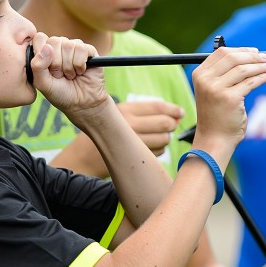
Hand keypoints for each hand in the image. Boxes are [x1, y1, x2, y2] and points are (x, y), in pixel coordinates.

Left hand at [29, 34, 110, 117]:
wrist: (82, 104)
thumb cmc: (60, 93)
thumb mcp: (42, 83)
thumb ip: (37, 66)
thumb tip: (46, 47)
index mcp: (45, 51)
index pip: (40, 38)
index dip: (42, 53)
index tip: (47, 70)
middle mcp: (60, 47)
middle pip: (54, 41)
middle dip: (56, 63)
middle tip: (60, 75)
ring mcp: (74, 47)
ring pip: (68, 45)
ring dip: (68, 66)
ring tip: (70, 75)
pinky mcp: (89, 51)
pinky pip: (82, 49)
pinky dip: (79, 64)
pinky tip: (80, 71)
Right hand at [48, 99, 184, 176]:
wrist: (84, 156)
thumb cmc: (103, 131)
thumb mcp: (118, 114)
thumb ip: (145, 113)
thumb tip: (177, 115)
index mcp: (126, 110)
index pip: (158, 108)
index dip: (173, 110)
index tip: (181, 112)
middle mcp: (130, 126)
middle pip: (165, 124)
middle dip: (172, 125)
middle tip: (170, 125)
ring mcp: (133, 143)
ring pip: (164, 139)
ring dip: (166, 138)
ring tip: (157, 136)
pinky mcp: (136, 158)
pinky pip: (159, 152)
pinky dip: (159, 149)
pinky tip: (149, 147)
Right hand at [190, 47, 265, 155]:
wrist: (214, 138)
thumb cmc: (216, 115)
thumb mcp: (213, 90)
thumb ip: (223, 74)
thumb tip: (248, 55)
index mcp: (199, 74)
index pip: (221, 52)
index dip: (240, 50)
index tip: (254, 52)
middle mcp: (205, 80)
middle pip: (233, 58)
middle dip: (252, 56)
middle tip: (265, 58)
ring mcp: (217, 89)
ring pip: (244, 69)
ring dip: (260, 66)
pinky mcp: (230, 99)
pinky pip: (251, 82)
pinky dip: (262, 77)